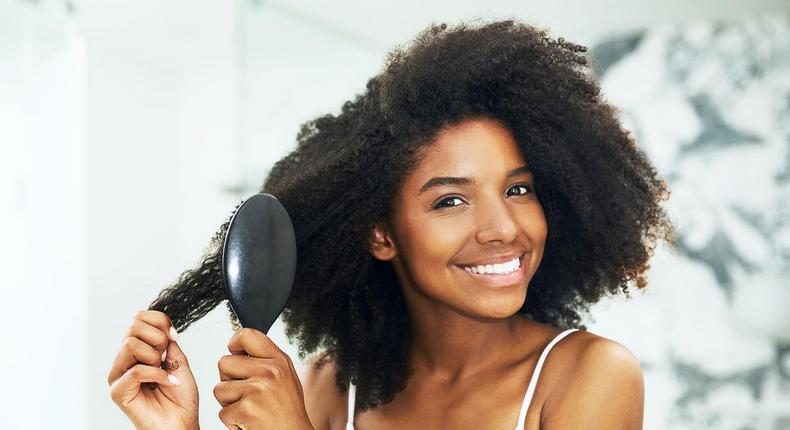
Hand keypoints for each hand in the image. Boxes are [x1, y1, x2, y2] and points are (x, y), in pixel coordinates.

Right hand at [108, 310, 199, 429]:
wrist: (182, 423)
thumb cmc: (181, 397)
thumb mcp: (179, 360)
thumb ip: (167, 341)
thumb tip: (160, 325)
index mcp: (137, 350)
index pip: (139, 318)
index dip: (160, 321)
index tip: (174, 336)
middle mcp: (123, 360)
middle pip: (133, 327)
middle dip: (158, 339)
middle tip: (166, 359)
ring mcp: (118, 376)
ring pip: (131, 344)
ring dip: (155, 357)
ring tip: (163, 372)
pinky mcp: (118, 391)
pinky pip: (136, 370)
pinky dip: (158, 374)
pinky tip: (168, 383)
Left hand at [214, 327, 313, 429]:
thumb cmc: (287, 412)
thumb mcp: (285, 378)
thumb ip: (265, 361)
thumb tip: (239, 351)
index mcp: (279, 361)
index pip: (247, 335)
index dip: (234, 344)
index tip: (235, 354)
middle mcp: (270, 371)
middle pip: (224, 362)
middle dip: (229, 380)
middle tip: (246, 394)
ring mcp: (257, 389)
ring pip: (219, 388)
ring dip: (228, 402)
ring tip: (249, 408)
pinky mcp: (245, 409)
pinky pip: (222, 411)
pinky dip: (231, 420)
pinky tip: (249, 420)